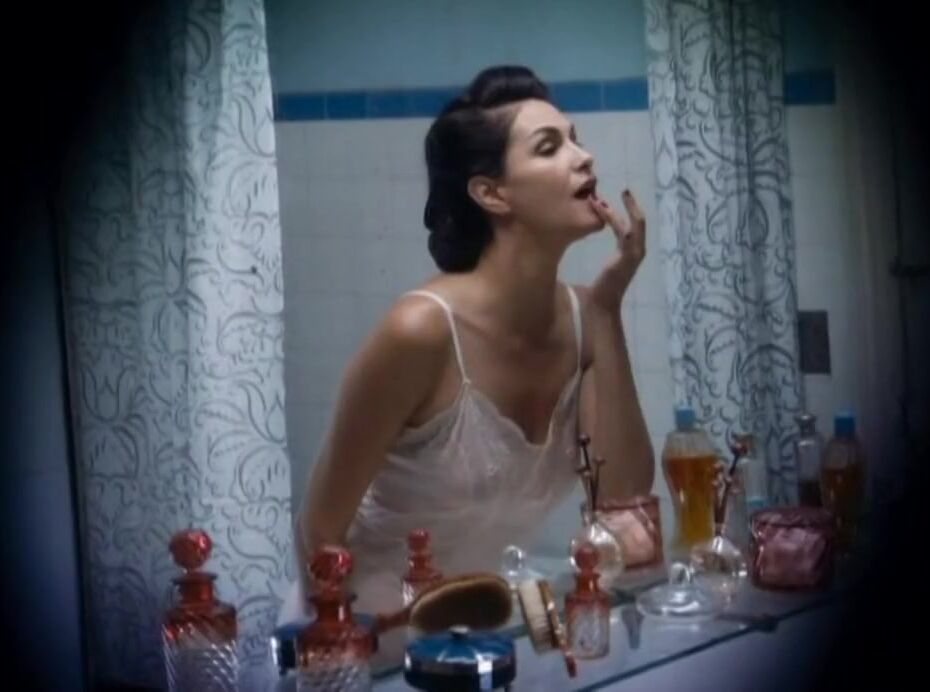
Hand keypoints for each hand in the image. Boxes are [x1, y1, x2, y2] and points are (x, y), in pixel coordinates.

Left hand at [587, 188, 645, 313]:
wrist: (601, 305)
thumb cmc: (599, 289)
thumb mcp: (605, 266)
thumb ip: (608, 254)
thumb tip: (593, 244)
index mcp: (632, 253)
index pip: (635, 227)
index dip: (629, 212)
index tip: (616, 200)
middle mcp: (638, 252)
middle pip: (641, 222)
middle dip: (633, 205)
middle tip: (625, 191)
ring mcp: (635, 254)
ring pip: (634, 224)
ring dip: (620, 210)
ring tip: (605, 199)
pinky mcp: (629, 257)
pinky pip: (624, 232)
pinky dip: (613, 218)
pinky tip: (601, 209)